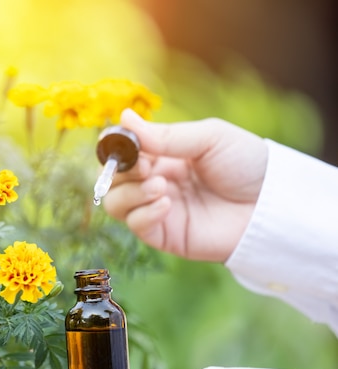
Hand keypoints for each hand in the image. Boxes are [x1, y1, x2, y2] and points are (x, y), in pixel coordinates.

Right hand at [103, 109, 267, 261]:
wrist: (273, 204)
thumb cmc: (246, 165)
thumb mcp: (208, 138)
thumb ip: (165, 135)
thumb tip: (124, 118)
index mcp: (162, 156)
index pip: (121, 152)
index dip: (116, 148)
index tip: (127, 143)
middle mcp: (154, 182)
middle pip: (111, 179)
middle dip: (120, 171)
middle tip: (146, 167)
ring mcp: (157, 209)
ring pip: (116, 203)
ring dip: (131, 193)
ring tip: (161, 187)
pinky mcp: (165, 235)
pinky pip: (136, 225)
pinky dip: (144, 213)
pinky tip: (167, 203)